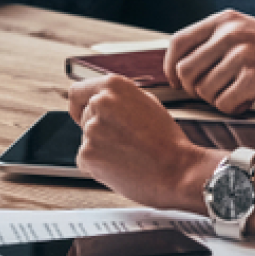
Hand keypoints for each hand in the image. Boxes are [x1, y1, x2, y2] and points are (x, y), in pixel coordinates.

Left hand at [69, 75, 218, 211]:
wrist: (177, 170)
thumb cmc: (167, 140)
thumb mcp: (146, 102)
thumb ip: (119, 98)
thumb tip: (100, 100)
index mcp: (114, 85)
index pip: (77, 91)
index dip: (79, 105)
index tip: (82, 113)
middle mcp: (100, 102)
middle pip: (84, 117)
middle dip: (99, 128)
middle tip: (123, 140)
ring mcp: (92, 128)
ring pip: (86, 139)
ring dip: (100, 148)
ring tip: (127, 153)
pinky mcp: (88, 154)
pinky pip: (85, 160)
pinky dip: (98, 166)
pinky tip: (120, 165)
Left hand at [163, 10, 254, 113]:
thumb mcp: (246, 33)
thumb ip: (216, 42)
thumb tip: (180, 66)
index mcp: (225, 20)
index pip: (178, 42)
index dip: (170, 67)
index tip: (176, 82)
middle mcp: (230, 33)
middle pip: (185, 71)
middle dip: (195, 90)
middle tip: (215, 93)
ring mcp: (241, 54)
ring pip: (203, 90)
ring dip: (217, 100)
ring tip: (238, 96)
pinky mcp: (253, 78)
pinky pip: (223, 104)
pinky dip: (233, 109)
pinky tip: (248, 102)